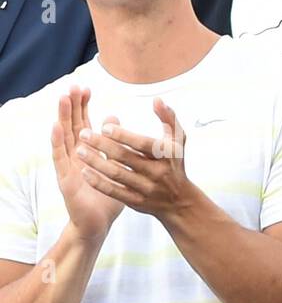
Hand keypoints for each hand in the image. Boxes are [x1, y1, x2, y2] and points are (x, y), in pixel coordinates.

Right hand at [52, 87, 123, 241]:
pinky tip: (56, 127)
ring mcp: (68, 166)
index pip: (84, 125)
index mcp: (89, 153)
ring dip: (62, 118)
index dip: (84, 107)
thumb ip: (114, 145)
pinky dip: (57, 142)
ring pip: (63, 138)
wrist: (97, 224)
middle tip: (73, 86)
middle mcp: (76, 157)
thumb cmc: (107, 197)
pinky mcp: (65, 179)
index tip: (86, 89)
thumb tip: (114, 118)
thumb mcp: (114, 168)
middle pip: (72, 126)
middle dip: (72, 107)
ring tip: (63, 99)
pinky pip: (60, 158)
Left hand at [76, 99, 197, 223]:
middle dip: (102, 145)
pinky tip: (85, 171)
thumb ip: (168, 118)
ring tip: (79, 150)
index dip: (124, 135)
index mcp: (167, 155)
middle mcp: (157, 172)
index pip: (143, 144)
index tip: (104, 126)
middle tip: (83, 134)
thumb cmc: (175, 164)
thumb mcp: (178, 141)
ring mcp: (146, 188)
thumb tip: (156, 100)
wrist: (180, 201)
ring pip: (117, 174)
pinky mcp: (136, 202)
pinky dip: (98, 182)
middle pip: (126, 157)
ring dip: (96, 162)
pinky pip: (114, 191)